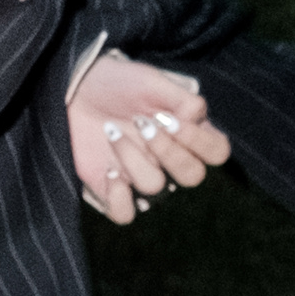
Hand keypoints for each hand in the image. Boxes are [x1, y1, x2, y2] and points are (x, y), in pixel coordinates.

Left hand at [71, 51, 230, 224]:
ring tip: (110, 130)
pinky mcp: (113, 191)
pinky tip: (109, 171)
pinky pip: (126, 214)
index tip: (169, 119)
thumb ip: (183, 99)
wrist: (77, 89)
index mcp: (187, 134)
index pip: (218, 152)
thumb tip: (196, 120)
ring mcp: (143, 177)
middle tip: (142, 123)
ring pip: (155, 188)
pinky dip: (119, 197)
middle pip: (193, 176)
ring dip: (132, 156)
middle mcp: (170, 161)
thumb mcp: (153, 81)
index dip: (200, 141)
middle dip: (168, 151)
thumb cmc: (120, 83)